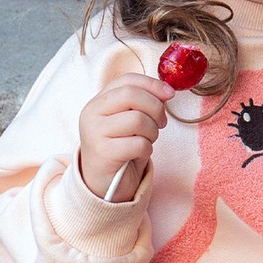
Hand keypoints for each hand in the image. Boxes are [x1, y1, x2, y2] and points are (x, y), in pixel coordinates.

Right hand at [78, 75, 171, 200]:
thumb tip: (167, 91)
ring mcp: (95, 132)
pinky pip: (138, 143)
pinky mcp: (103, 152)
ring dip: (152, 132)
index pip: (127, 80)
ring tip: (147, 140)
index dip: (152, 84)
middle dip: (155, 108)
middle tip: (161, 123)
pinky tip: (139, 154)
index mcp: (98, 101)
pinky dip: (146, 150)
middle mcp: (92, 113)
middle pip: (132, 95)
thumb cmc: (121, 147)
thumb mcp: (129, 120)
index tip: (170, 94)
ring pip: (138, 120)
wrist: (105, 182)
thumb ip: (142, 102)